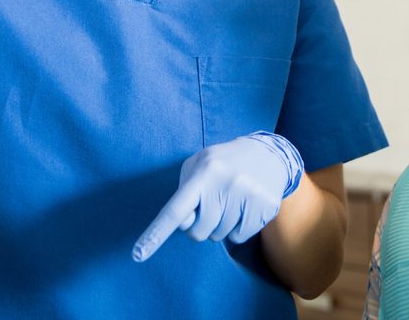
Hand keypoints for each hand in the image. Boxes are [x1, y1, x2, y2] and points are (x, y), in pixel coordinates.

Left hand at [133, 132, 303, 261]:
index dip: (156, 233)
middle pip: (198, 232)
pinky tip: (245, 206)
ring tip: (232, 199)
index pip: (176, 209)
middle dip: (201, 223)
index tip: (138, 255)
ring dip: (221, 224)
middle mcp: (227, 183)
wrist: (270, 154)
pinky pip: (239, 237)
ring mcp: (248, 195)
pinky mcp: (265, 207)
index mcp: (206, 171)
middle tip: (214, 201)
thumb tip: (183, 223)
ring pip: (219, 236)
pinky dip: (238, 228)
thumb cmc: (225, 163)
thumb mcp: (200, 164)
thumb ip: (184, 192)